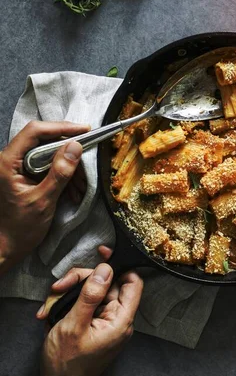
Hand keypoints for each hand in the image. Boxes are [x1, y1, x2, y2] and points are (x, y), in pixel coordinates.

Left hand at [0, 120, 89, 272]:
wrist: (5, 248)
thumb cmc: (19, 228)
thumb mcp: (43, 200)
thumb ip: (59, 173)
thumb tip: (75, 147)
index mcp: (7, 161)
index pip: (35, 131)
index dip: (61, 128)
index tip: (84, 131)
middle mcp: (10, 159)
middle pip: (43, 140)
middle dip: (68, 152)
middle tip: (88, 160)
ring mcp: (17, 167)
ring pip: (48, 155)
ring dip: (68, 167)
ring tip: (81, 186)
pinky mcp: (24, 176)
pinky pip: (47, 167)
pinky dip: (62, 176)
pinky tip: (73, 191)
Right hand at [34, 261, 142, 375]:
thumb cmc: (67, 365)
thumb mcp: (74, 325)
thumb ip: (90, 295)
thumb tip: (105, 269)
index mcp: (120, 320)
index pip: (133, 283)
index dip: (120, 266)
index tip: (102, 256)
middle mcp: (117, 319)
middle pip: (106, 284)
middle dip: (81, 281)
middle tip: (59, 287)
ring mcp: (105, 322)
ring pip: (91, 293)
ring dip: (69, 295)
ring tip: (50, 308)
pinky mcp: (94, 325)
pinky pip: (85, 306)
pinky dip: (68, 306)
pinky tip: (51, 314)